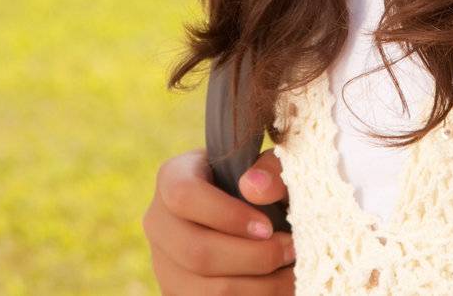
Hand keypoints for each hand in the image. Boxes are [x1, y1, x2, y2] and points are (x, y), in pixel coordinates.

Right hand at [143, 146, 295, 293]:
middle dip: (254, 257)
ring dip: (260, 287)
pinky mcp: (177, 293)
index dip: (227, 215)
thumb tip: (256, 187)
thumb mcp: (270, 168)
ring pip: (207, 290)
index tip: (267, 227)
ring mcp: (163, 263)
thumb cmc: (261, 185)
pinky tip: (277, 288)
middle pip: (196, 252)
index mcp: (172, 178)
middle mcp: (159, 222)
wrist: (249, 216)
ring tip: (292, 274)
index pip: (184, 196)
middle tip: (291, 250)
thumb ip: (273, 169)